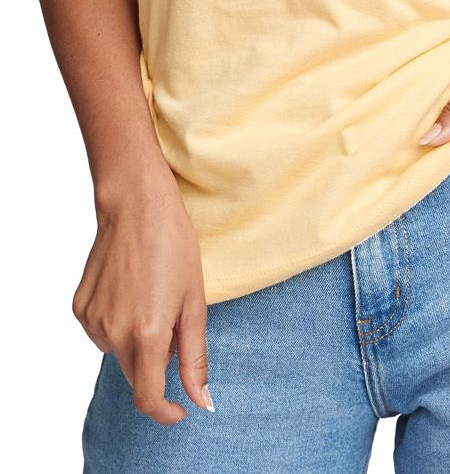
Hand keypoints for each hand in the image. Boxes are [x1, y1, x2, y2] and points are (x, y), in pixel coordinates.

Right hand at [73, 166, 214, 424]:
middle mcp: (114, 332)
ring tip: (150, 297)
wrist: (135, 204)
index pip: (148, 398)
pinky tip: (128, 291)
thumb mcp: (195, 301)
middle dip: (157, 363)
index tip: (179, 409)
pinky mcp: (80, 307)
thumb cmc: (172, 244)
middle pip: (136, 375)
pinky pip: (101, 332)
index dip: (165, 412)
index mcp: (147, 333)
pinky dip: (117, 324)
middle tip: (172, 321)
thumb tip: (201, 400)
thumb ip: (195, 356)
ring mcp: (93, 320)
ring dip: (136, 341)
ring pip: (118, 352)